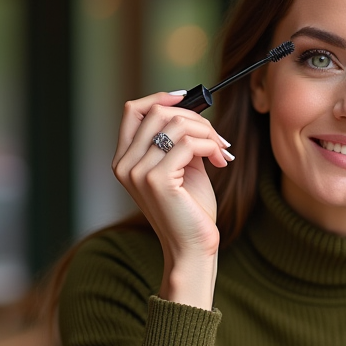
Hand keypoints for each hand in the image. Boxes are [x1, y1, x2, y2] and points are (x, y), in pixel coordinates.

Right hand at [112, 91, 233, 308]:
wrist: (193, 247)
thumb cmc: (190, 210)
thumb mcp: (182, 166)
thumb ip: (179, 139)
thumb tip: (192, 109)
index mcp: (124, 159)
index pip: (133, 110)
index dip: (161, 97)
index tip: (189, 99)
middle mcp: (124, 164)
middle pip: (158, 112)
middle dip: (195, 118)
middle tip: (217, 138)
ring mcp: (137, 172)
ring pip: (176, 125)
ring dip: (207, 133)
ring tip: (220, 151)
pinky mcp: (157, 180)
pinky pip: (188, 143)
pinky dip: (210, 147)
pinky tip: (220, 162)